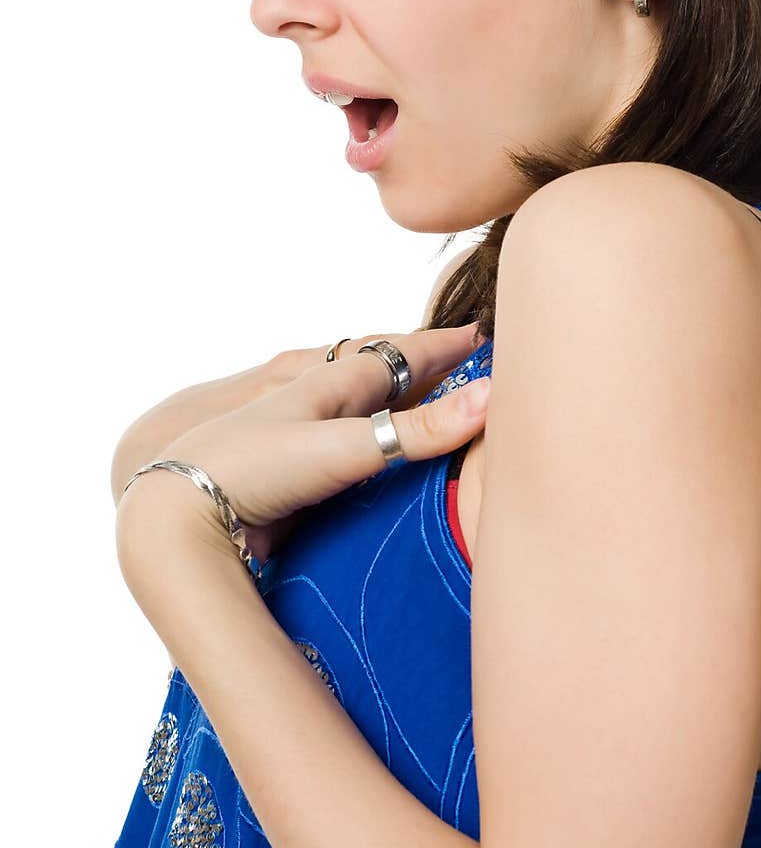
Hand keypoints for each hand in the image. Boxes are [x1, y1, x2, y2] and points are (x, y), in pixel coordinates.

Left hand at [110, 328, 477, 505]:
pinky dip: (380, 451)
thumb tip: (492, 397)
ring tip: (434, 409)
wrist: (180, 515)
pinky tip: (389, 468)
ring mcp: (309, 441)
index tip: (483, 332)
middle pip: (385, 378)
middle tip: (469, 363)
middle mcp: (321, 405)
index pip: (401, 354)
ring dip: (400, 409)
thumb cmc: (253, 467)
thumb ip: (420, 431)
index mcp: (331, 382)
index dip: (443, 346)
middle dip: (426, 370)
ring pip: (365, 414)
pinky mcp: (300, 480)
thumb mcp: (345, 447)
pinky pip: (354, 455)